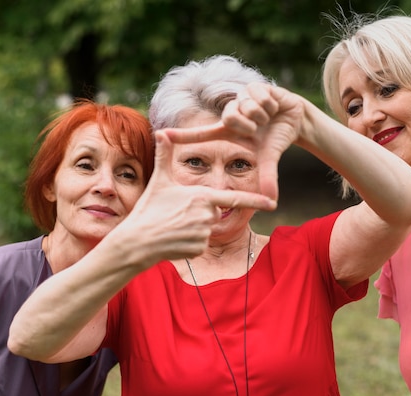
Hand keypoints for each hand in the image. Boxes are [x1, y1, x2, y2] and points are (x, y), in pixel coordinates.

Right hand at [113, 131, 276, 264]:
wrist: (137, 241)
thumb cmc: (149, 209)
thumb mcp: (159, 181)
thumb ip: (165, 156)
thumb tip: (160, 131)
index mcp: (202, 196)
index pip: (235, 198)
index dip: (256, 201)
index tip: (273, 203)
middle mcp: (207, 215)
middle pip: (213, 213)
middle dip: (198, 214)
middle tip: (176, 215)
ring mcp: (204, 234)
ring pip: (207, 229)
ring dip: (193, 229)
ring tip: (173, 227)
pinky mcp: (199, 249)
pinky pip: (201, 244)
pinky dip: (189, 243)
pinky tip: (175, 240)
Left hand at [162, 83, 303, 200]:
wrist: (294, 119)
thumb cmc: (274, 138)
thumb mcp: (268, 157)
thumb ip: (267, 176)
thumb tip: (272, 200)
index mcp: (227, 130)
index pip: (201, 134)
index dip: (182, 136)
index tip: (161, 135)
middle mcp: (231, 113)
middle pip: (230, 117)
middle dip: (248, 124)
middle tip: (258, 127)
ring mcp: (241, 98)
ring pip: (246, 106)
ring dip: (262, 114)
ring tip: (267, 115)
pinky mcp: (254, 85)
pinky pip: (259, 96)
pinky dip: (270, 104)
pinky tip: (273, 105)